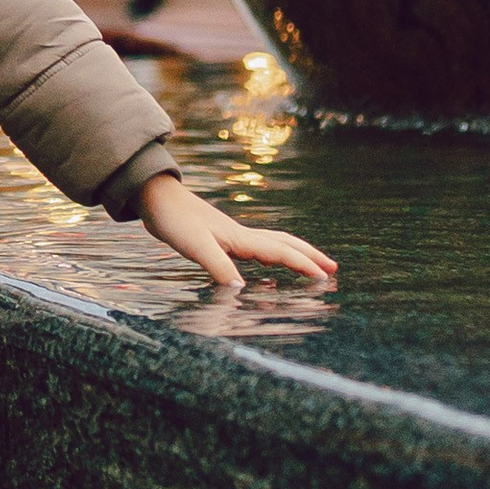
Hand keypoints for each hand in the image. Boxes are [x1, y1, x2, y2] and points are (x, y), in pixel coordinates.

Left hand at [136, 171, 335, 292]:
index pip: (281, 252)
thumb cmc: (174, 220)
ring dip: (295, 254)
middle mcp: (242, 236)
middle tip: (333, 270)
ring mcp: (232, 236)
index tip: (325, 277)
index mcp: (241, 239)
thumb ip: (218, 267)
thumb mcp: (195, 246)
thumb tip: (241, 291)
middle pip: (286, 244)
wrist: (155, 197)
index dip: (304, 265)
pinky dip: (272, 256)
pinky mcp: (221, 238)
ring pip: (274, 244)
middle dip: (310, 256)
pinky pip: (257, 248)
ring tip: (312, 266)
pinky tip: (267, 265)